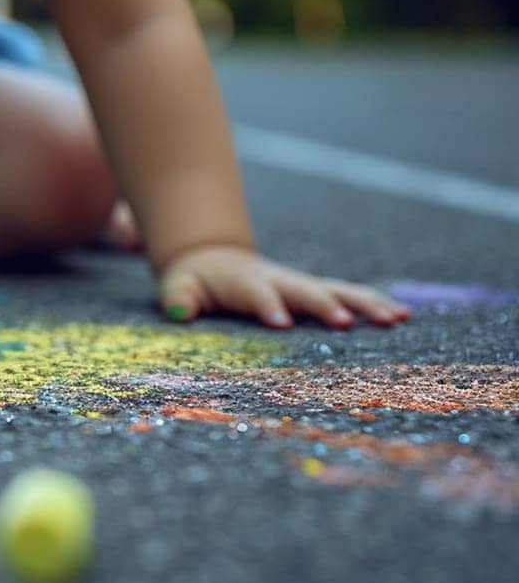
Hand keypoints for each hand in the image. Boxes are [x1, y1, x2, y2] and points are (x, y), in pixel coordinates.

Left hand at [157, 245, 410, 329]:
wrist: (213, 258)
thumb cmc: (194, 281)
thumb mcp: (178, 287)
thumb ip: (179, 298)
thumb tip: (179, 311)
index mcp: (245, 281)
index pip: (257, 293)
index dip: (268, 306)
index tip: (282, 324)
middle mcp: (280, 280)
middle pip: (305, 291)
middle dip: (325, 305)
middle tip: (346, 323)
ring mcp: (300, 284)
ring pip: (337, 290)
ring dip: (364, 304)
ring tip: (395, 318)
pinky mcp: (315, 292)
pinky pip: (348, 296)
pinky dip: (374, 304)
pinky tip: (403, 316)